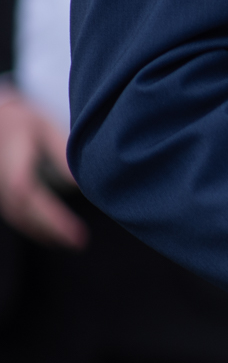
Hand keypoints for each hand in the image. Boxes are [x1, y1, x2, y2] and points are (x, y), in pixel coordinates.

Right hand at [0, 91, 85, 248]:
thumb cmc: (24, 121)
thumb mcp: (45, 128)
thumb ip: (61, 152)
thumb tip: (84, 182)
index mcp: (13, 156)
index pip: (26, 190)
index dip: (48, 214)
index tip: (75, 230)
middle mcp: (0, 176)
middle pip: (20, 209)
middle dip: (49, 228)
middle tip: (79, 242)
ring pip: (14, 215)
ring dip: (41, 231)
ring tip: (70, 241)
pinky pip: (12, 213)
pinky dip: (31, 225)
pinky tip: (51, 234)